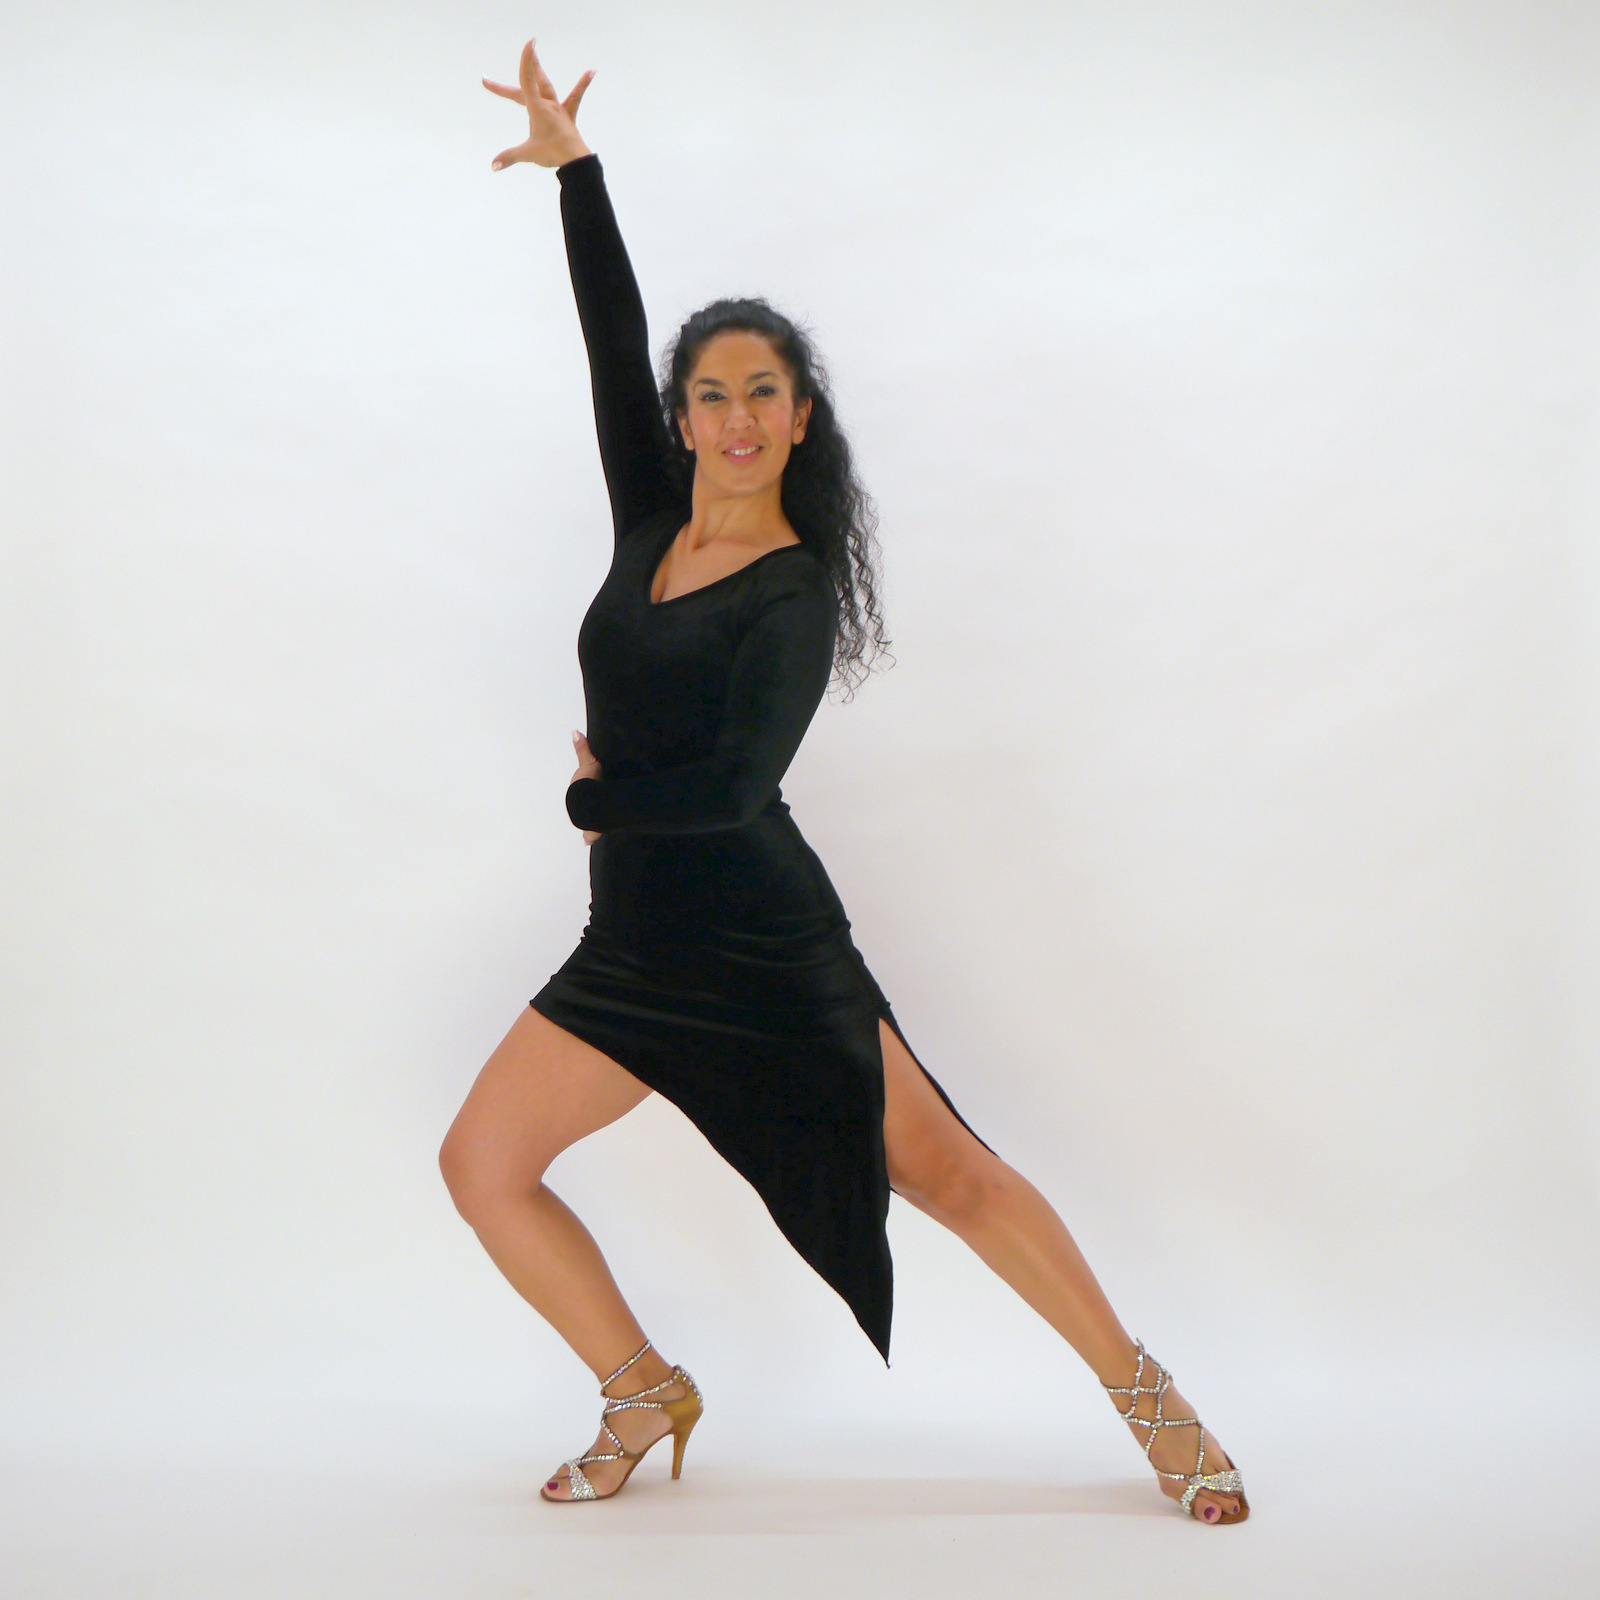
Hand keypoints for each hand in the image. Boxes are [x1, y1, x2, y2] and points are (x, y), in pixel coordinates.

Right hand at [484, 39, 593, 171]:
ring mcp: (558, 109)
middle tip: (526, 48)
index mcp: (537, 108)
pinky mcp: (568, 116)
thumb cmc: (553, 154)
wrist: (575, 161)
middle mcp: (548, 104)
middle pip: (533, 81)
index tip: (530, 42)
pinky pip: (575, 98)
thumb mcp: (527, 153)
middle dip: (527, 65)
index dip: (526, 61)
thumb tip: (493, 166)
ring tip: (536, 57)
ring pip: (547, 86)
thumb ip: (509, 157)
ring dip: (540, 71)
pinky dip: (583, 84)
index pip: (527, 81)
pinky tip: (591, 71)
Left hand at [570, 729, 600, 844]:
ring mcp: (585, 818)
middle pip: (583, 807)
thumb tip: (575, 732)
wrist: (592, 803)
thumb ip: (582, 749)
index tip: (590, 790)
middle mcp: (579, 805)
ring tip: (598, 821)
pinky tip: (588, 841)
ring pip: (586, 820)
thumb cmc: (588, 784)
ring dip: (589, 822)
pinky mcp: (592, 830)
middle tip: (595, 807)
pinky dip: (589, 838)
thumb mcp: (588, 764)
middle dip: (586, 808)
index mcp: (578, 790)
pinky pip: (590, 835)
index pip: (580, 790)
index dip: (585, 791)